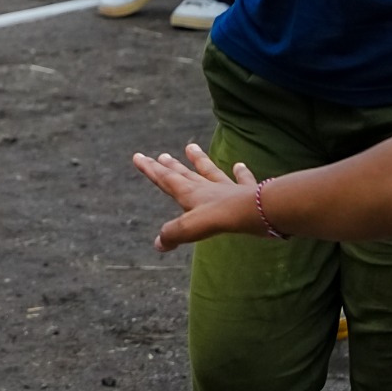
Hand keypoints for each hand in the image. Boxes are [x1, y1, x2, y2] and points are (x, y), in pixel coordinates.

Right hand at [130, 143, 263, 250]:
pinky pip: (242, 179)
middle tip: (160, 155)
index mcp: (188, 194)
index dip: (150, 169)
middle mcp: (205, 187)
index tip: (138, 156)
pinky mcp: (246, 191)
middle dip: (169, 166)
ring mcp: (226, 187)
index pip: (165, 179)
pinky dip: (241, 172)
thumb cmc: (219, 219)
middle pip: (183, 174)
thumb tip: (159, 244)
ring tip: (190, 147)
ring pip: (209, 171)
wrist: (253, 211)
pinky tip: (239, 165)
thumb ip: (172, 234)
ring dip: (199, 160)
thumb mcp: (189, 229)